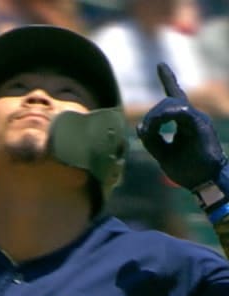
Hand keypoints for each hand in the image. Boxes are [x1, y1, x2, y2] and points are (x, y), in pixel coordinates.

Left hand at [137, 63, 226, 189]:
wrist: (204, 181)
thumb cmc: (186, 169)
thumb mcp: (162, 154)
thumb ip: (152, 140)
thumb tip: (140, 127)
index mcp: (184, 122)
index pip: (175, 96)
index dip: (168, 79)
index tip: (161, 65)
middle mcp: (193, 117)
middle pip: (167, 102)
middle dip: (152, 115)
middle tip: (146, 133)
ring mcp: (198, 120)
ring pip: (172, 105)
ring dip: (156, 116)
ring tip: (150, 131)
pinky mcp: (200, 126)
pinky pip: (182, 113)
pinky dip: (167, 115)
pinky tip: (158, 122)